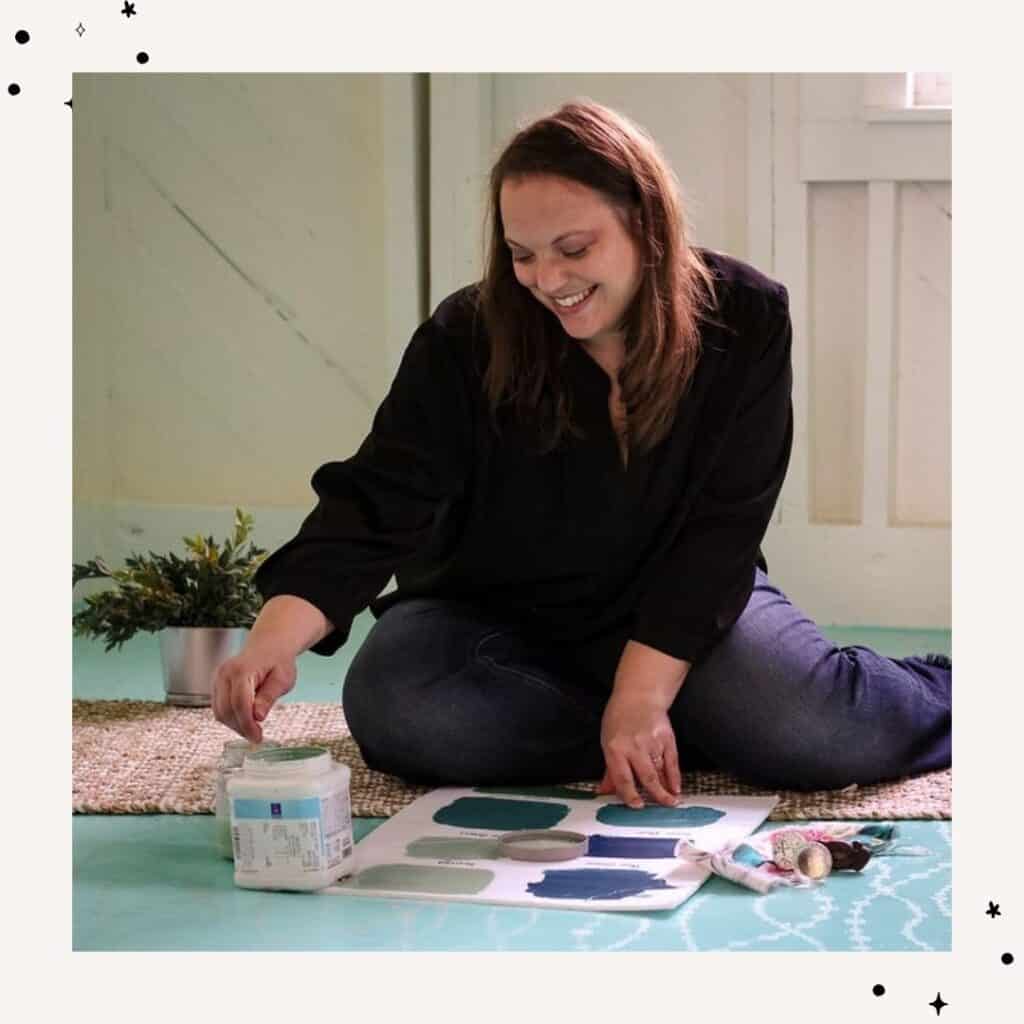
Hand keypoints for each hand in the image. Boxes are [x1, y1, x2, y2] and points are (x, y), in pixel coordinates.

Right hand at [212, 644, 296, 742]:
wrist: (269, 647)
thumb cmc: (278, 662)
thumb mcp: (283, 679)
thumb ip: (269, 697)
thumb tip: (258, 717)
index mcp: (242, 670)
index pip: (239, 703)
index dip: (247, 724)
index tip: (258, 738)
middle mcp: (224, 673)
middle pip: (226, 710)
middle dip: (241, 727)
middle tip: (257, 737)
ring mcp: (218, 678)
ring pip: (220, 712)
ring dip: (235, 725)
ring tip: (253, 730)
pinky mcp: (216, 685)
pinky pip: (219, 708)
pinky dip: (231, 719)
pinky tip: (245, 721)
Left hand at [597, 692, 681, 807]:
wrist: (638, 695)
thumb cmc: (619, 718)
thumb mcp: (608, 741)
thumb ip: (610, 769)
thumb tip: (605, 791)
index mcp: (615, 749)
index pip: (623, 778)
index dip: (630, 795)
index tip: (636, 805)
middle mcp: (634, 747)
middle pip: (646, 777)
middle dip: (654, 795)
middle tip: (660, 807)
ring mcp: (653, 742)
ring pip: (660, 771)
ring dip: (666, 789)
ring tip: (670, 802)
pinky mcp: (667, 738)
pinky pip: (672, 762)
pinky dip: (675, 776)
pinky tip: (676, 787)